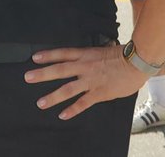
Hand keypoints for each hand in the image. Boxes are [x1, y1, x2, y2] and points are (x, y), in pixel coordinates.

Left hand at [25, 43, 147, 119]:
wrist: (136, 62)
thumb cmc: (124, 55)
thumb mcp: (105, 50)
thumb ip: (94, 56)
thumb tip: (90, 58)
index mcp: (86, 54)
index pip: (63, 53)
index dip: (48, 55)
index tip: (35, 57)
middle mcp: (85, 67)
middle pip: (59, 70)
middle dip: (42, 74)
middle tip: (28, 77)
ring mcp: (91, 81)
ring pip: (67, 89)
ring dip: (52, 96)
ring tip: (40, 103)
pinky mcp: (99, 93)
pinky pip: (82, 103)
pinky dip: (72, 110)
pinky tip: (62, 115)